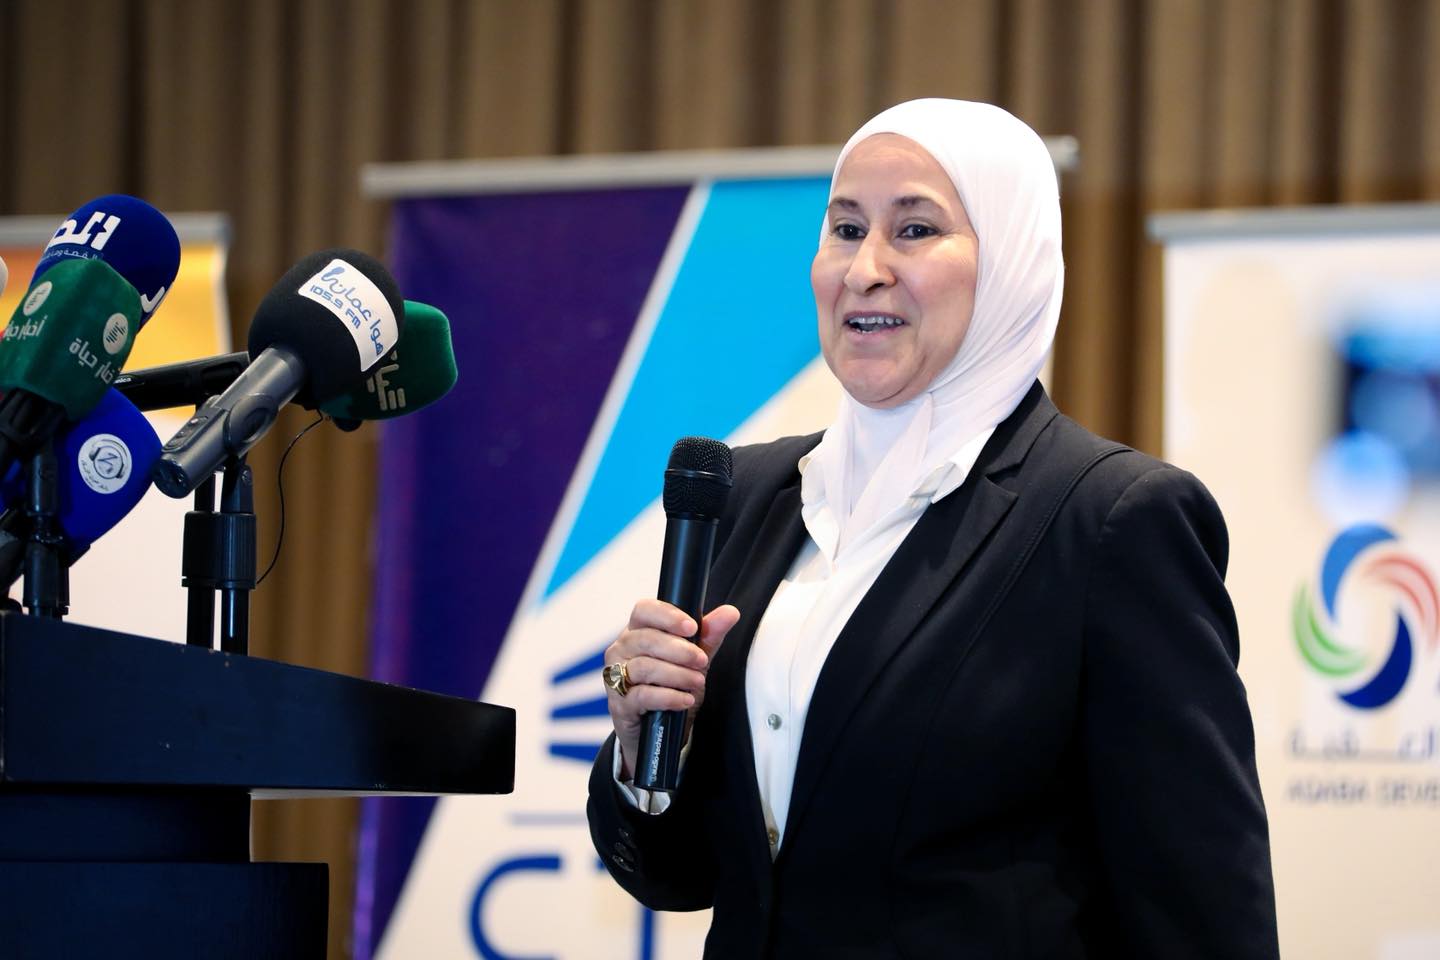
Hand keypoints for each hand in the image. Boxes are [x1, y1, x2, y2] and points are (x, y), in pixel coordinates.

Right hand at [604, 599, 740, 779]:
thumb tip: (730, 613)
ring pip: (644, 667)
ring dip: (676, 675)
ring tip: (697, 682)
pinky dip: (668, 697)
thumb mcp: (693, 660)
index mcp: (638, 631)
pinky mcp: (619, 703)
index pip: (644, 610)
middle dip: (679, 650)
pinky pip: (642, 695)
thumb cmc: (671, 686)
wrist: (657, 730)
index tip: (692, 627)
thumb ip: (709, 636)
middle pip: (646, 639)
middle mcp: (622, 649)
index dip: (667, 616)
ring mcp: (616, 676)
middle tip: (701, 660)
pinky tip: (685, 700)